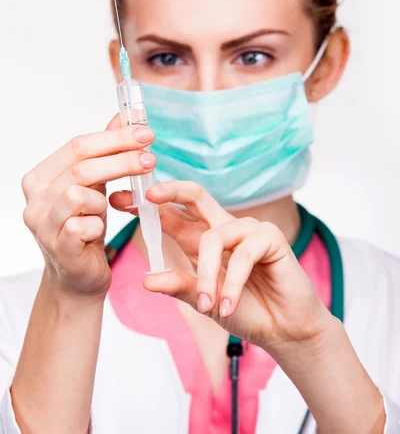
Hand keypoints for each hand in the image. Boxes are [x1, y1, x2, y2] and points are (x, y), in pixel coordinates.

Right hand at [21, 116, 155, 298]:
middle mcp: (35, 199)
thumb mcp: (96, 184)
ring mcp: (43, 225)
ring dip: (104, 199)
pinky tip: (99, 231)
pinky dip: (98, 225)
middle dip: (122, 159)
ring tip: (111, 207)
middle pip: (81, 167)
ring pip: (79, 194)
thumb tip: (125, 115)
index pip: (77, 146)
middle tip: (150, 158)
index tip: (145, 133)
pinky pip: (83, 226)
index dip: (114, 137)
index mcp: (40, 177)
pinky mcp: (58, 248)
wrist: (78, 276)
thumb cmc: (86, 226)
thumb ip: (106, 150)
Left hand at [140, 180, 331, 353]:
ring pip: (214, 237)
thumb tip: (146, 279)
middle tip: (148, 194)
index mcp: (205, 239)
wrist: (283, 330)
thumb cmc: (245, 310)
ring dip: (206, 274)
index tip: (119, 199)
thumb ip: (179, 285)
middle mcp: (225, 228)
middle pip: (196, 195)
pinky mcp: (271, 238)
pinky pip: (243, 255)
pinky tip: (229, 305)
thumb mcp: (203, 300)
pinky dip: (232, 283)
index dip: (149, 206)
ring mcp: (249, 230)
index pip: (174, 215)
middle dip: (171, 190)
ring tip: (205, 305)